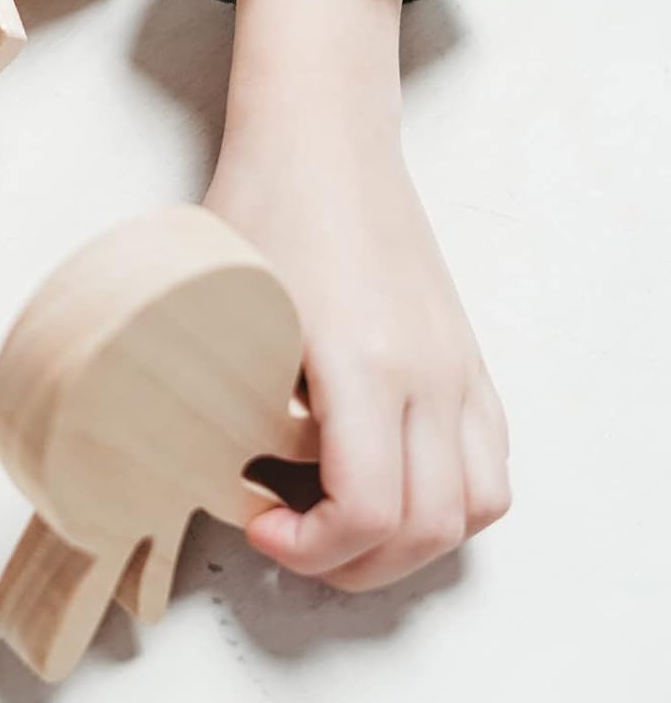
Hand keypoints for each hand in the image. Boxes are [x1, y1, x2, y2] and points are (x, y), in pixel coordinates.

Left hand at [203, 0, 510, 591]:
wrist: (323, 138)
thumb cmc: (264, 206)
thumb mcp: (222, 303)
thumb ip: (223, 396)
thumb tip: (209, 470)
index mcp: (364, 360)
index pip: (368, 510)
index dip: (311, 548)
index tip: (257, 524)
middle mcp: (428, 372)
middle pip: (427, 528)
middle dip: (353, 564)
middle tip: (288, 543)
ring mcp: (458, 365)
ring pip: (476, 507)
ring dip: (411, 543)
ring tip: (340, 530)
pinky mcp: (467, 356)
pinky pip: (492, 462)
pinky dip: (452, 501)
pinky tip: (391, 488)